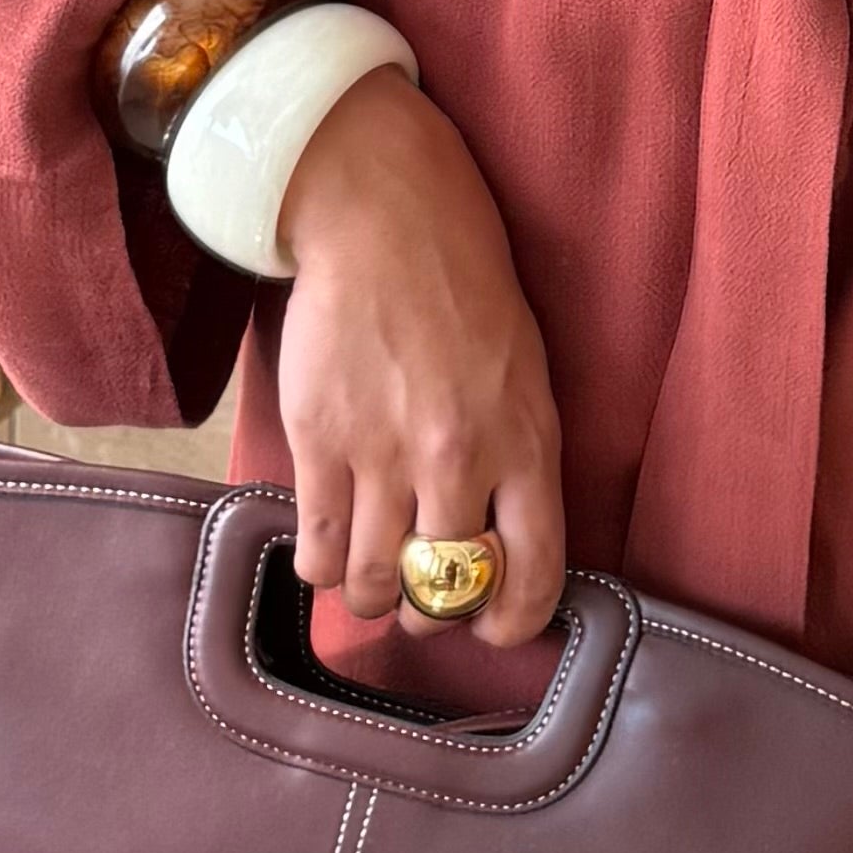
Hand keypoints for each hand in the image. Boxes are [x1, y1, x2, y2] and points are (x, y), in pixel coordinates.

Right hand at [272, 70, 566, 651]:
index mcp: (527, 445)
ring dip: (370, 598)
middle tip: (418, 601)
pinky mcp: (321, 441)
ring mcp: (385, 453)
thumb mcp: (527, 378)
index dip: (512, 623)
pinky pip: (318, 547)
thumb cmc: (465, 295)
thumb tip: (505, 549)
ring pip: (374, 582)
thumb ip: (521, 462)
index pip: (534, 573)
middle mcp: (459, 460)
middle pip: (443, 590)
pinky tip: (326, 558)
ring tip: (368, 584)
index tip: (493, 629)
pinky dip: (320, 570)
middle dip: (430, 612)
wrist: (387, 222)